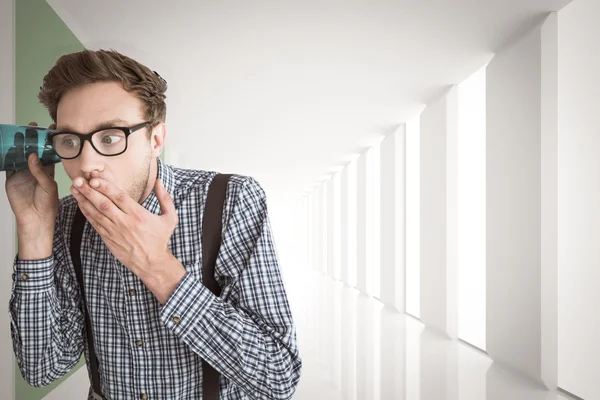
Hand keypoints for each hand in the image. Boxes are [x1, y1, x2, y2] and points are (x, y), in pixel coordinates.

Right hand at [5, 122, 57, 258]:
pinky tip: (5, 146)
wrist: (35, 219)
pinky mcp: (12, 178)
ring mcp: (23, 172)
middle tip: (32, 126)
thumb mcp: (48, 186)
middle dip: (32, 138)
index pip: (49, 152)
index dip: (49, 142)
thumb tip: (33, 156)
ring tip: (18, 132)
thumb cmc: (47, 204)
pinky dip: (6, 156)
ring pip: (20, 155)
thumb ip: (41, 172)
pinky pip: (9, 164)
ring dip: (19, 144)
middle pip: (33, 150)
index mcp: (48, 170)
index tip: (52, 129)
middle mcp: (35, 169)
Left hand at [70, 176, 178, 276]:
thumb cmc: (160, 239)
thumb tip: (158, 181)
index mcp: (139, 215)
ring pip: (96, 213)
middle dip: (89, 191)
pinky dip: (86, 213)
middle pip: (104, 204)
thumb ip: (165, 198)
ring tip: (74, 189)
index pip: (119, 198)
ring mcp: (115, 231)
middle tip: (78, 181)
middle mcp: (125, 222)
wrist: (152, 262)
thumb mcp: (170, 217)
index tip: (95, 179)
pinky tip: (80, 204)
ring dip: (84, 200)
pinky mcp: (108, 238)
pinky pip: (95, 223)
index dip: (106, 187)